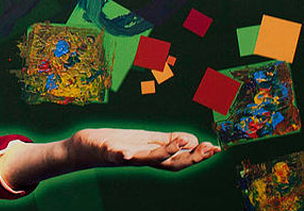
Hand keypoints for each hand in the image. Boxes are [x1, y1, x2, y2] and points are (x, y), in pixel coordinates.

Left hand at [68, 128, 219, 170]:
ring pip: (147, 159)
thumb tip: (192, 140)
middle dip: (190, 157)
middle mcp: (142, 159)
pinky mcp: (107, 150)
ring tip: (181, 141)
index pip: (180, 159)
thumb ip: (167, 140)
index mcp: (152, 155)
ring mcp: (125, 156)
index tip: (217, 149)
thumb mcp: (145, 141)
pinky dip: (121, 155)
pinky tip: (126, 153)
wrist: (87, 147)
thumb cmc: (118, 143)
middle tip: (207, 148)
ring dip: (165, 152)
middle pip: (169, 163)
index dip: (199, 156)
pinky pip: (114, 154)